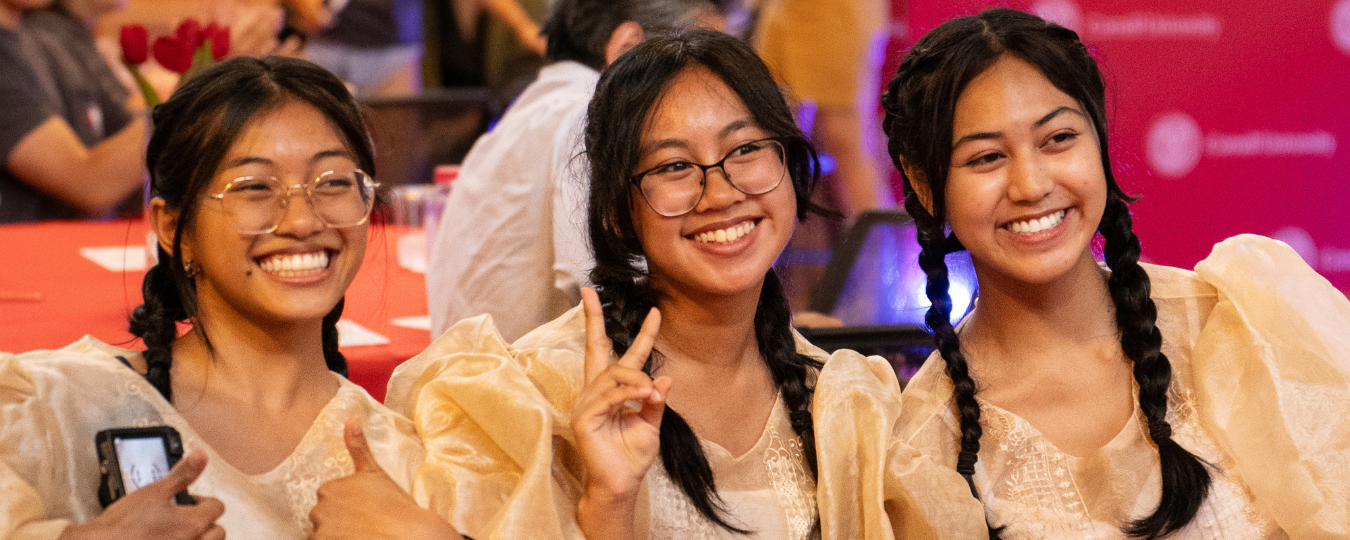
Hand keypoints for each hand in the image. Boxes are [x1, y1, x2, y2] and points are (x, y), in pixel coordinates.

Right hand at [60, 450, 224, 539]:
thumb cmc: (123, 525)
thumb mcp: (155, 492)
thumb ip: (182, 475)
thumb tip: (201, 456)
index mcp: (193, 524)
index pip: (217, 508)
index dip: (204, 500)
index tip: (191, 501)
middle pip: (218, 532)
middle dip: (207, 522)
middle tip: (187, 517)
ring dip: (199, 537)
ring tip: (181, 531)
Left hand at [310, 418, 461, 539]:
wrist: (407, 533)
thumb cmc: (394, 504)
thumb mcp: (375, 472)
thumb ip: (358, 446)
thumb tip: (351, 418)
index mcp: (329, 489)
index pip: (329, 501)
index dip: (346, 506)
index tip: (363, 510)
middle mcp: (319, 510)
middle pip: (323, 518)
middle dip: (339, 521)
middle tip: (364, 523)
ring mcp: (321, 531)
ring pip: (323, 534)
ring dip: (337, 534)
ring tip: (362, 532)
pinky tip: (357, 538)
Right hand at [571, 287, 669, 537]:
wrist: (622, 484)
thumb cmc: (632, 456)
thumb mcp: (651, 424)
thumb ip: (656, 401)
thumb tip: (665, 378)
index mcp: (612, 391)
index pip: (625, 355)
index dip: (641, 334)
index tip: (655, 311)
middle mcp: (595, 392)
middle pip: (594, 348)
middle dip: (591, 318)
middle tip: (588, 293)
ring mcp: (586, 404)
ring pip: (612, 374)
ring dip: (636, 380)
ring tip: (651, 393)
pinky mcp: (583, 419)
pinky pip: (607, 397)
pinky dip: (627, 394)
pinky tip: (643, 396)